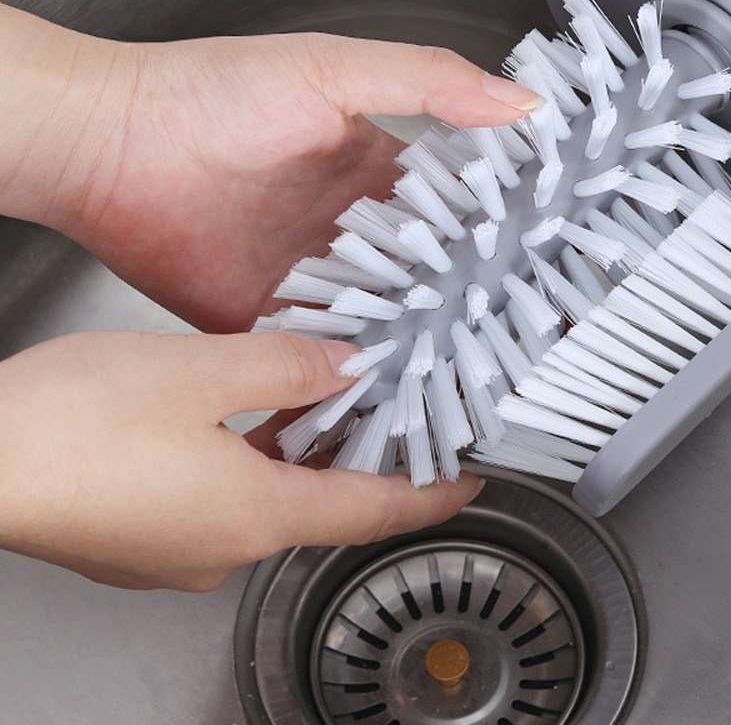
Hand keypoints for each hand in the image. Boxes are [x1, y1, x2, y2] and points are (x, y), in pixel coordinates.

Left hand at [0, 5, 541, 331]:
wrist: (109, 144)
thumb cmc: (213, 92)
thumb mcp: (333, 70)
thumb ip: (428, 83)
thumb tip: (521, 100)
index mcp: (375, 170)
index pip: (456, 207)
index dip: (502, 230)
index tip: (549, 256)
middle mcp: (351, 230)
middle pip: (427, 274)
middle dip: (472, 300)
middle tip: (527, 330)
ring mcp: (314, 278)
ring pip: (385, 319)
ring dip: (424, 342)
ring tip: (481, 371)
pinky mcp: (270, 319)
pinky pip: (325, 352)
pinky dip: (358, 371)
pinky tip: (400, 390)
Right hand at [0, 330, 482, 590]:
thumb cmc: (75, 425)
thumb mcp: (205, 372)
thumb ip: (288, 367)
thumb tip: (344, 368)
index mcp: (256, 516)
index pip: (372, 514)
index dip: (429, 497)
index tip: (468, 486)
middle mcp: (221, 548)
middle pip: (321, 507)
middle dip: (364, 463)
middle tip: (398, 417)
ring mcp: (173, 551)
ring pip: (267, 501)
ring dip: (302, 457)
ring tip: (328, 405)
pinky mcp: (136, 538)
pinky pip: (219, 501)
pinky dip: (251, 463)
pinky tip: (244, 421)